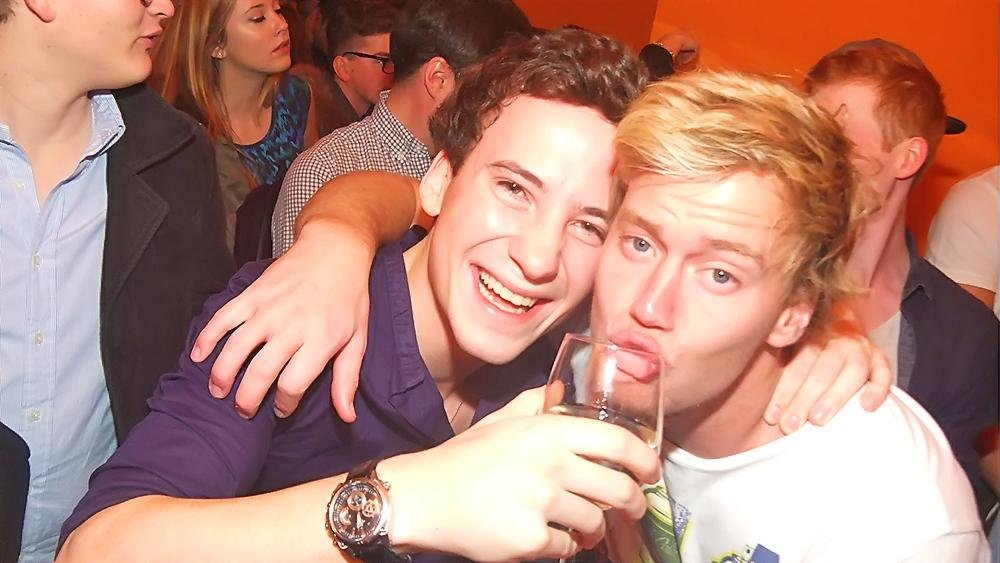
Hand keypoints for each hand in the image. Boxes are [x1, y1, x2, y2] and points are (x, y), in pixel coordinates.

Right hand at [190, 222, 373, 420]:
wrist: (334, 250)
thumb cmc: (349, 297)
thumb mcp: (357, 338)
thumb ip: (348, 379)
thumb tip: (347, 416)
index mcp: (320, 340)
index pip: (293, 384)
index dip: (284, 405)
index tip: (282, 410)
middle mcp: (291, 327)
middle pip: (260, 373)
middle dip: (247, 400)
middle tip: (243, 411)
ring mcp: (268, 309)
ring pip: (236, 349)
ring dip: (222, 375)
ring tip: (217, 392)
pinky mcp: (252, 295)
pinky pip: (223, 319)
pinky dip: (207, 338)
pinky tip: (199, 356)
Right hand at [382, 413, 661, 560]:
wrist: (423, 498)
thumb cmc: (464, 458)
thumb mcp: (502, 419)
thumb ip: (537, 402)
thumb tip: (564, 390)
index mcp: (547, 430)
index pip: (617, 442)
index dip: (645, 459)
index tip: (652, 470)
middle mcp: (549, 465)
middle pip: (619, 489)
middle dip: (633, 502)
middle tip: (632, 507)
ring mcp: (540, 504)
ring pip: (595, 522)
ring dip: (593, 527)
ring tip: (580, 525)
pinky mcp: (530, 541)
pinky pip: (568, 549)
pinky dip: (564, 547)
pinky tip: (547, 536)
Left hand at [766, 329, 891, 433]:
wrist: (840, 329)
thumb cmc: (806, 354)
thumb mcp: (788, 349)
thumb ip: (775, 357)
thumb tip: (745, 372)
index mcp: (811, 335)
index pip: (797, 364)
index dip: (784, 391)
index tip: (772, 417)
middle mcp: (837, 339)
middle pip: (821, 368)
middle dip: (803, 398)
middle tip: (790, 426)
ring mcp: (861, 348)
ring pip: (851, 370)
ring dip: (834, 396)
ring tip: (818, 421)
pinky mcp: (880, 360)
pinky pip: (883, 373)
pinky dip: (877, 389)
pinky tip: (866, 407)